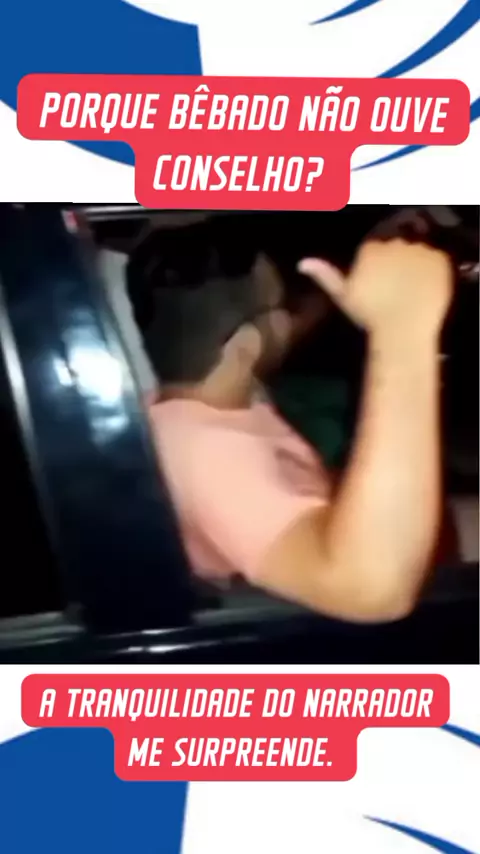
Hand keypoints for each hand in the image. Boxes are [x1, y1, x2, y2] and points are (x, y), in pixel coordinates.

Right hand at [297, 238, 453, 342]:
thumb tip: (302, 263)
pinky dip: (434, 272)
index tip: (381, 284)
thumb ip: (326, 275)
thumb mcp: (343, 296)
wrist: (403, 329)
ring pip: (417, 252)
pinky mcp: (439, 259)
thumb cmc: (369, 315)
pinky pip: (437, 260)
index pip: (376, 248)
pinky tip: (426, 291)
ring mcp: (419, 250)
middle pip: (397, 246)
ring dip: (416, 266)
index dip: (378, 266)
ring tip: (413, 291)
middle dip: (397, 262)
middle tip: (398, 289)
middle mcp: (395, 243)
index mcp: (370, 249)